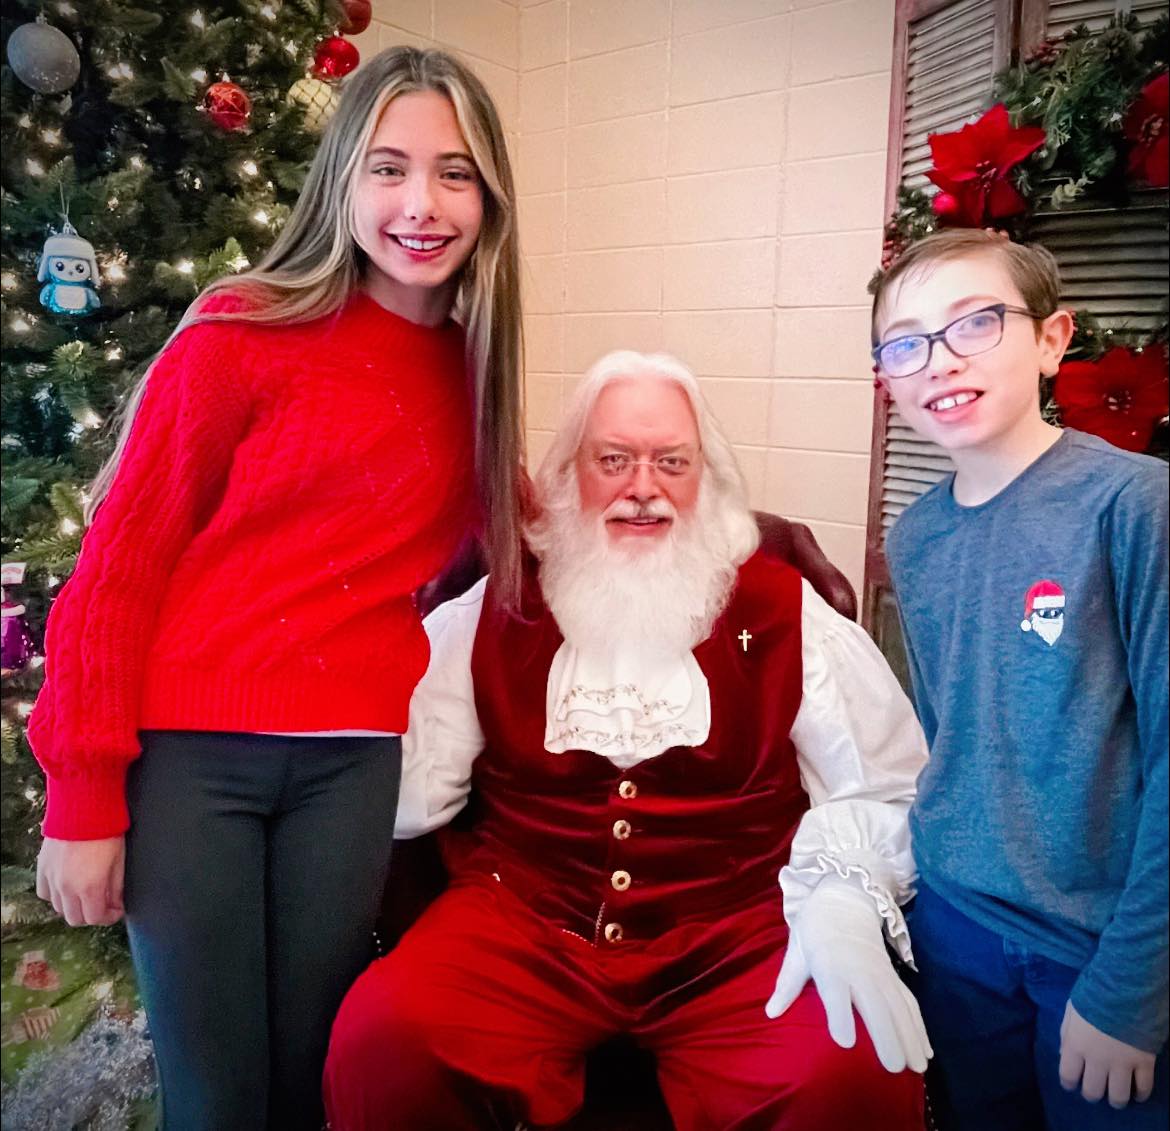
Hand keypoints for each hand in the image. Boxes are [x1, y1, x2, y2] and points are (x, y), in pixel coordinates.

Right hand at [36, 835, 125, 926]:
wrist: (84, 808)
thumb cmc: (107, 832)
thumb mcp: (119, 861)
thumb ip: (116, 888)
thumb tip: (116, 904)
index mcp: (89, 887)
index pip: (95, 918)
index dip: (109, 917)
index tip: (117, 910)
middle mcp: (66, 888)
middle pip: (75, 918)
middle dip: (92, 915)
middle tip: (104, 904)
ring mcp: (52, 878)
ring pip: (59, 908)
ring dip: (74, 906)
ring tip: (87, 894)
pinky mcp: (42, 868)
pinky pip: (45, 893)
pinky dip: (56, 895)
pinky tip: (68, 886)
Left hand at [766, 874, 930, 1073]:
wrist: (846, 897)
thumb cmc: (815, 926)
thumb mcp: (797, 949)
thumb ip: (788, 983)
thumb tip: (771, 1012)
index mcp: (829, 963)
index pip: (835, 990)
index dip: (840, 1014)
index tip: (845, 1042)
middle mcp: (859, 970)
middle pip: (875, 1003)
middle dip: (887, 1034)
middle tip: (895, 1068)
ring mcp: (880, 973)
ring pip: (899, 1006)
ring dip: (911, 1036)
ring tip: (919, 1067)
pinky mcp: (893, 975)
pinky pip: (909, 1002)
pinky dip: (919, 1026)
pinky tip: (926, 1050)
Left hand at [1059, 1000, 1155, 1108]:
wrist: (1124, 988)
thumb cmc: (1094, 994)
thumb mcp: (1072, 1009)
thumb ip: (1066, 1033)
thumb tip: (1063, 1054)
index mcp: (1076, 1045)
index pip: (1068, 1075)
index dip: (1069, 1083)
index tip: (1071, 1085)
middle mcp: (1097, 1059)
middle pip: (1093, 1091)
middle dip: (1092, 1094)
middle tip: (1095, 1091)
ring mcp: (1122, 1063)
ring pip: (1118, 1096)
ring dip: (1116, 1100)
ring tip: (1116, 1097)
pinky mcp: (1144, 1062)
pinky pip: (1144, 1087)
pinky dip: (1141, 1094)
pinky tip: (1138, 1094)